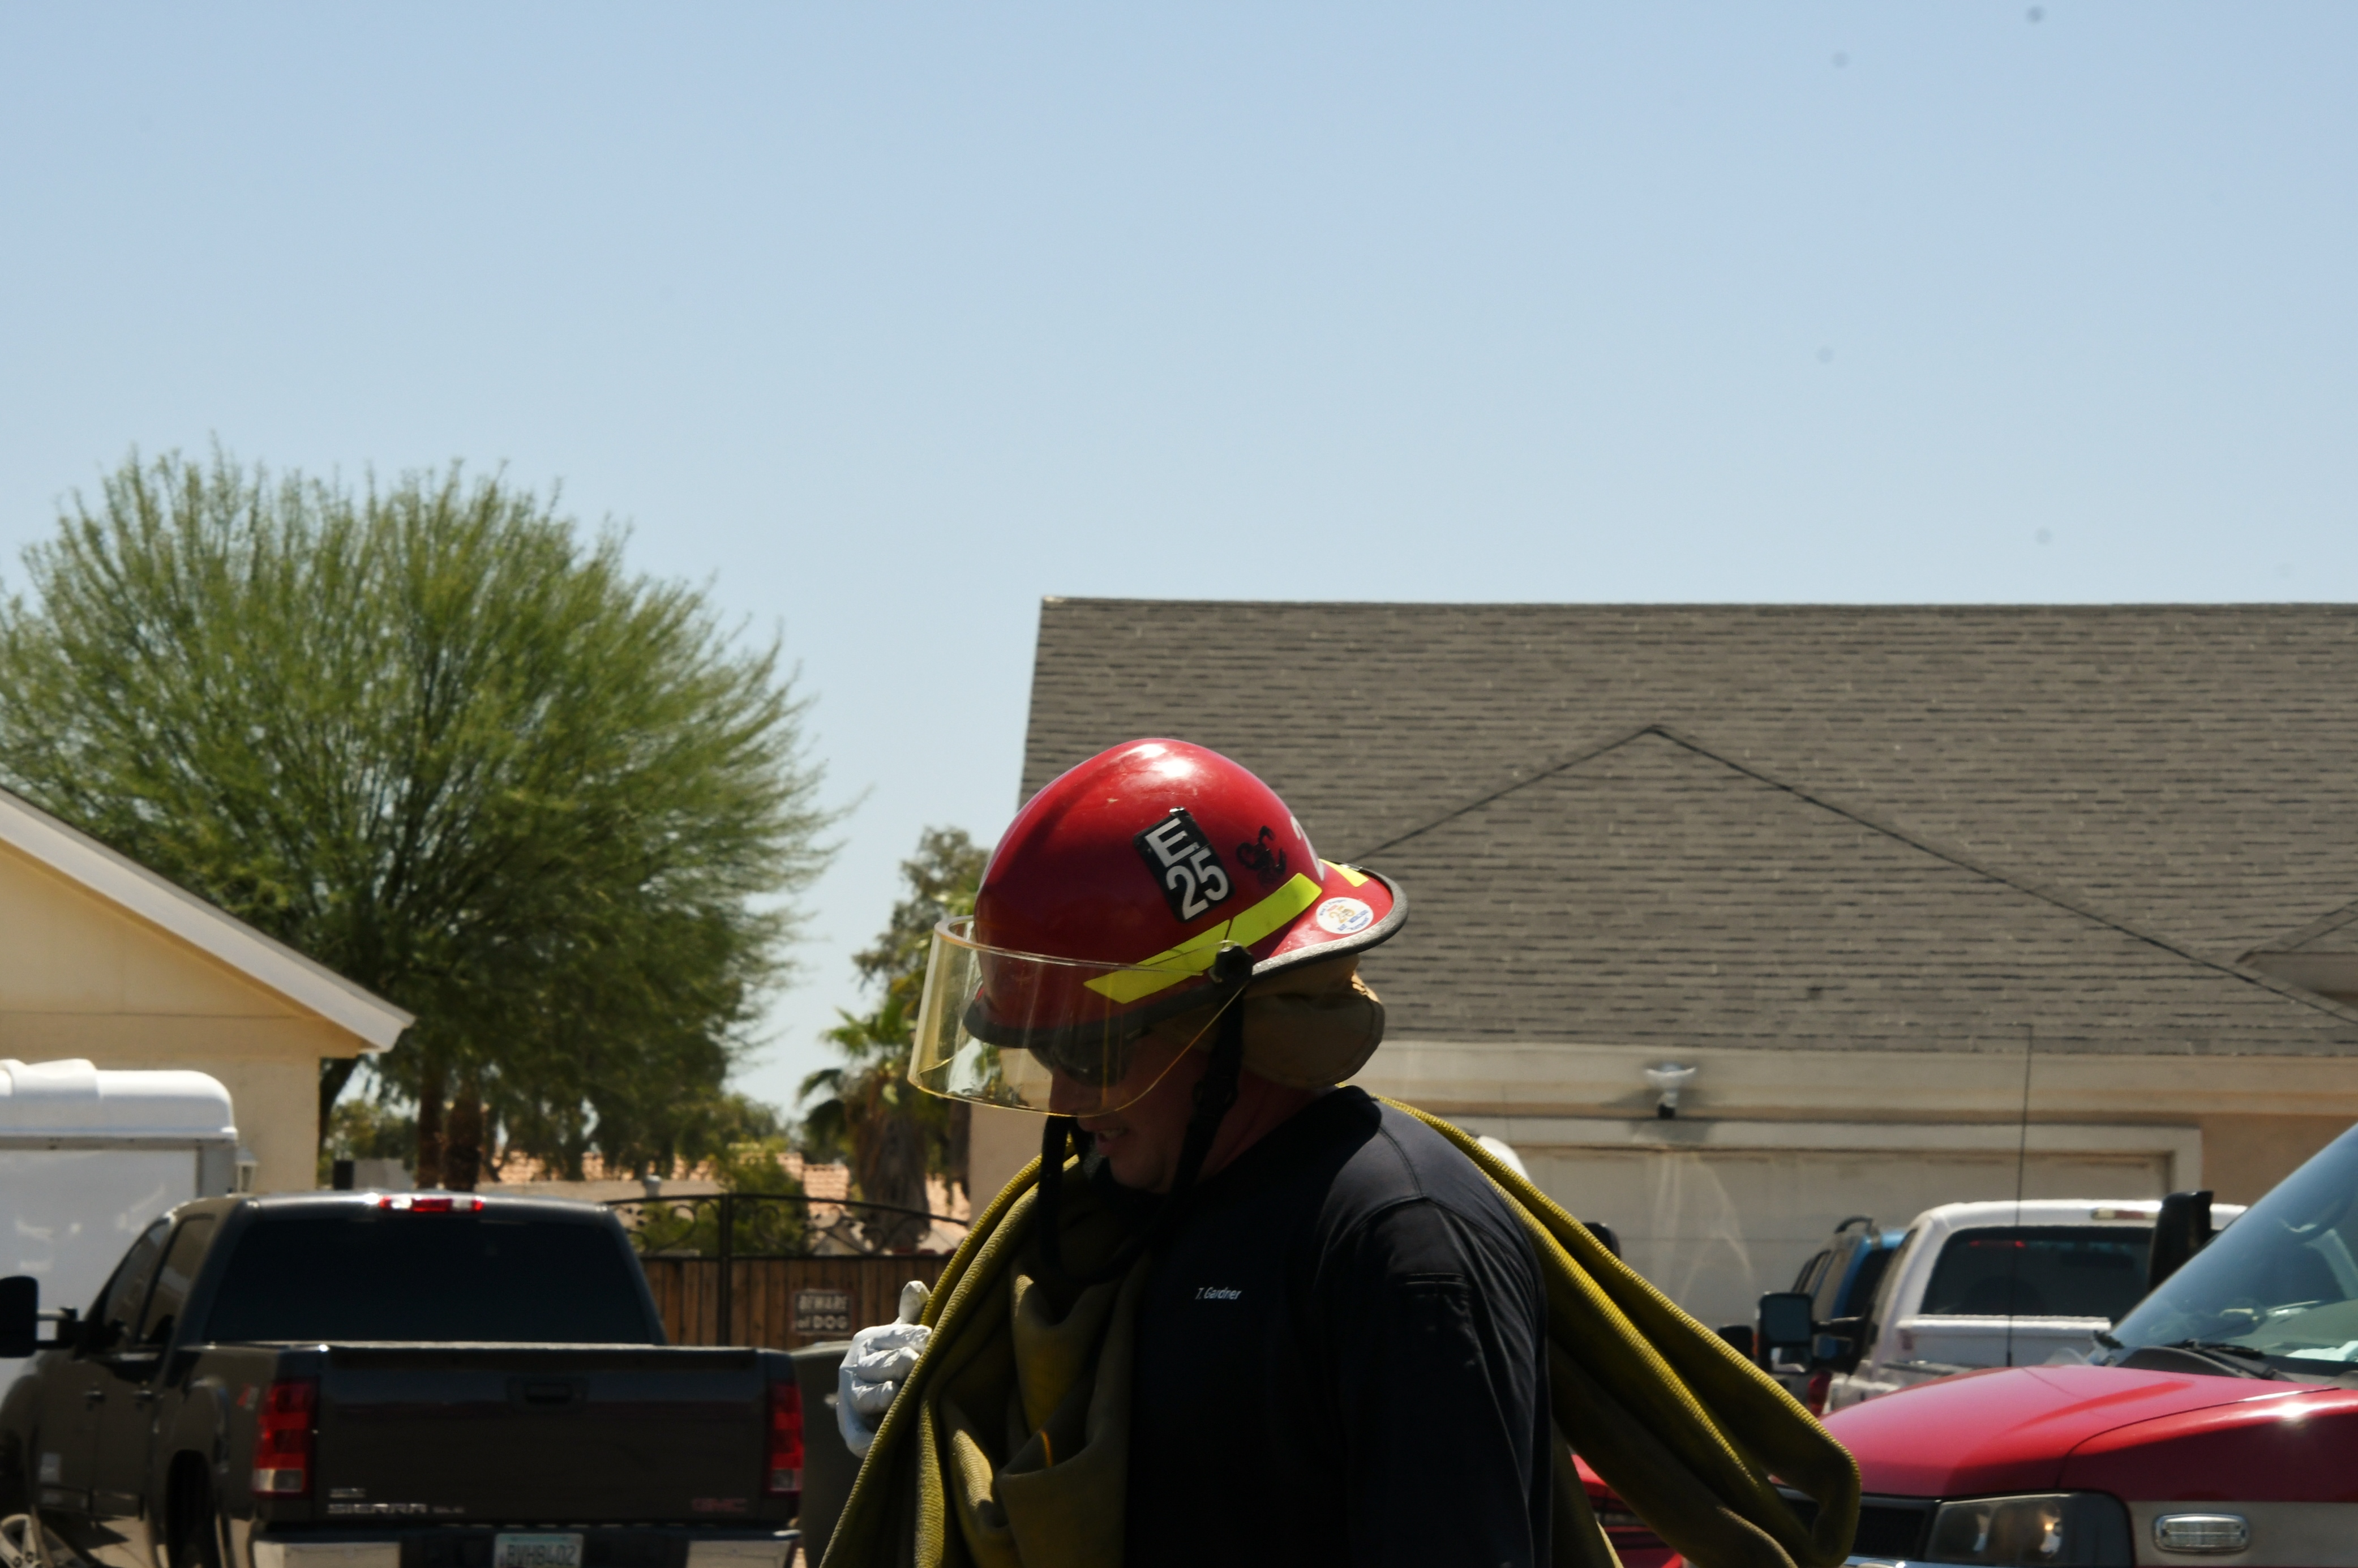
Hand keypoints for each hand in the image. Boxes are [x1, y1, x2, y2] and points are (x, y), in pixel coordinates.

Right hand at [836, 1279, 930, 1456]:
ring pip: (863, 1396)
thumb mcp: (903, 1335)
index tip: (930, 1338)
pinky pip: (854, 1436)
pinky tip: (876, 1444)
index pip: (892, 1336)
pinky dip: (863, 1441)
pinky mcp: (850, 1428)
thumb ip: (911, 1313)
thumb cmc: (897, 1357)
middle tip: (915, 1363)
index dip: (911, 1337)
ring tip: (894, 1394)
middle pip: (877, 1365)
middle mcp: (854, 1368)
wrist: (874, 1395)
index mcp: (869, 1340)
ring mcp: (850, 1398)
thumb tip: (915, 1286)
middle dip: (896, 1364)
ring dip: (879, 1396)